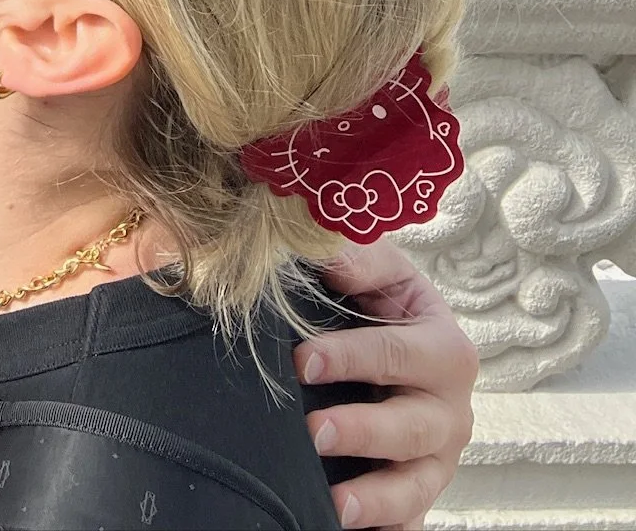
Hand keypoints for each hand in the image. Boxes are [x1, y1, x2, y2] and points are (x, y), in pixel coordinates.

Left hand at [295, 243, 476, 529]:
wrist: (404, 348)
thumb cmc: (387, 306)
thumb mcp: (382, 274)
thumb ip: (359, 259)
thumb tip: (328, 251)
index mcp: (445, 348)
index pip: (395, 353)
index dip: (349, 356)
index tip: (303, 361)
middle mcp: (450, 409)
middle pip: (410, 427)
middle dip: (364, 430)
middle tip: (316, 431)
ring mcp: (438, 459)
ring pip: (415, 485)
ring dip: (378, 497)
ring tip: (339, 504)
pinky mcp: (419, 492)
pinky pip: (409, 519)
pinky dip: (388, 526)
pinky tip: (350, 527)